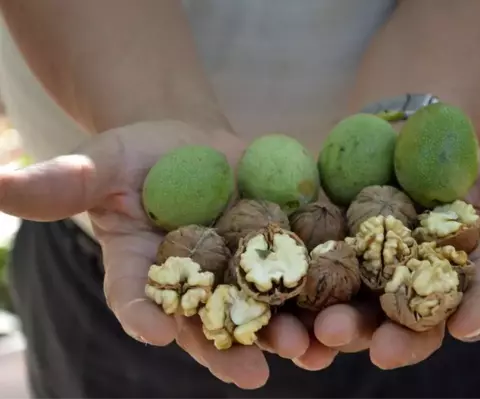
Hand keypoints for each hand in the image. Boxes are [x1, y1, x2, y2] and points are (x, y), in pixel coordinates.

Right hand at [0, 120, 312, 388]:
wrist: (191, 146)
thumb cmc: (138, 157)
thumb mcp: (101, 163)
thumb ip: (66, 181)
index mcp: (145, 271)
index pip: (137, 299)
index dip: (144, 315)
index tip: (156, 330)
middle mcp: (195, 284)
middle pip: (210, 322)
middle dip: (230, 346)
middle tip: (252, 373)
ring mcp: (242, 270)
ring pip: (263, 311)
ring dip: (287, 334)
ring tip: (309, 352)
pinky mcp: (283, 247)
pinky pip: (303, 275)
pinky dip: (323, 294)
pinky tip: (342, 313)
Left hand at [283, 149, 479, 370]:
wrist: (394, 145)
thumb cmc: (449, 163)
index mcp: (457, 277)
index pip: (475, 302)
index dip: (476, 313)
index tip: (468, 324)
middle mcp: (411, 293)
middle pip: (408, 326)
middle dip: (396, 340)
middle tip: (381, 350)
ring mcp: (365, 285)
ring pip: (354, 320)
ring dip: (337, 335)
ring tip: (318, 340)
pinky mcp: (322, 268)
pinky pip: (308, 296)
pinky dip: (294, 313)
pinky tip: (281, 324)